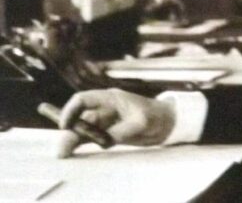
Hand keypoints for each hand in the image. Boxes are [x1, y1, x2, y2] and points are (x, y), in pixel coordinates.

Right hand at [56, 88, 175, 157]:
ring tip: (63, 154)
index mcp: (111, 99)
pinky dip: (81, 144)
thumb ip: (123, 130)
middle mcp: (104, 109)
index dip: (70, 110)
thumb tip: (104, 140)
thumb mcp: (142, 123)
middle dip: (68, 132)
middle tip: (62, 149)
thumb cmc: (157, 116)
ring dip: (72, 140)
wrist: (168, 123)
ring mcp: (105, 121)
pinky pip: (90, 138)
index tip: (65, 126)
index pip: (83, 99)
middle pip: (80, 118)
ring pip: (82, 130)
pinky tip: (73, 152)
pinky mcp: (108, 133)